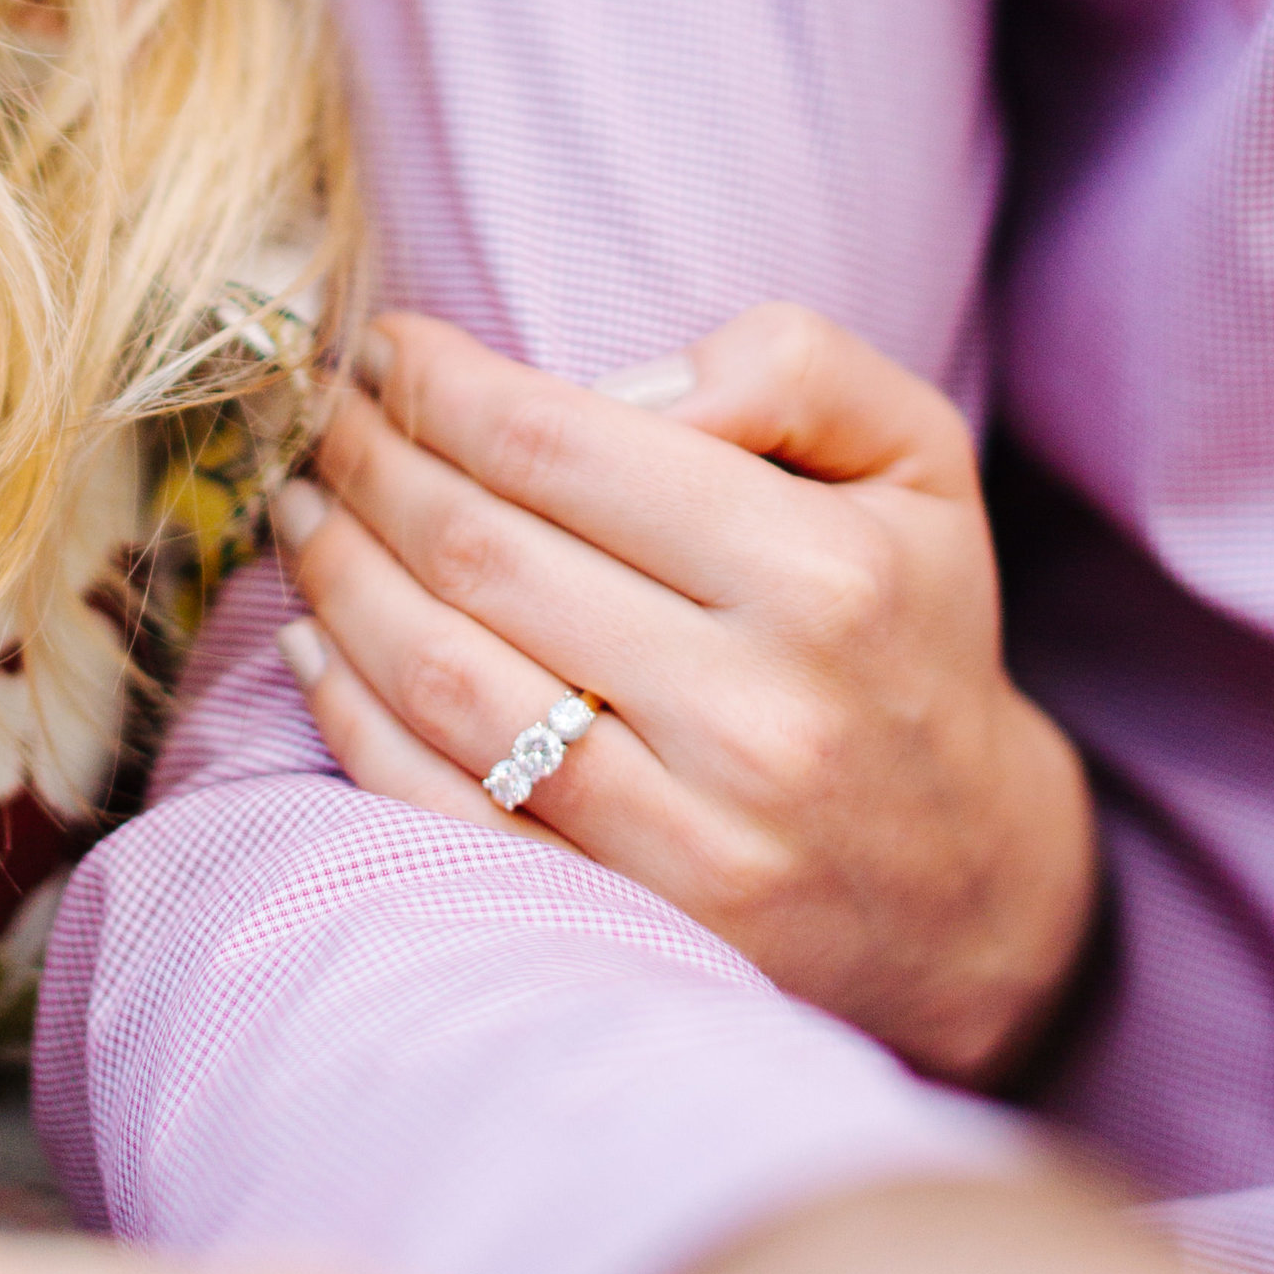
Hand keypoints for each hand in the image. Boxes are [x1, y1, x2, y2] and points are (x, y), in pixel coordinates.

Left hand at [274, 304, 1097, 1082]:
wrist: (970, 892)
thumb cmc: (911, 630)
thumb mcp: (919, 460)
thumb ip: (793, 365)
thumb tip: (622, 381)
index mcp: (823, 572)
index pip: (560, 448)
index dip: (441, 386)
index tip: (383, 346)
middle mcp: (757, 710)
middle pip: (479, 553)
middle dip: (370, 463)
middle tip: (321, 415)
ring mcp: (690, 839)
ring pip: (441, 678)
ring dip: (337, 576)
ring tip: (302, 507)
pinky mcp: (634, 928)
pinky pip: (441, 811)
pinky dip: (350, 717)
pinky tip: (310, 642)